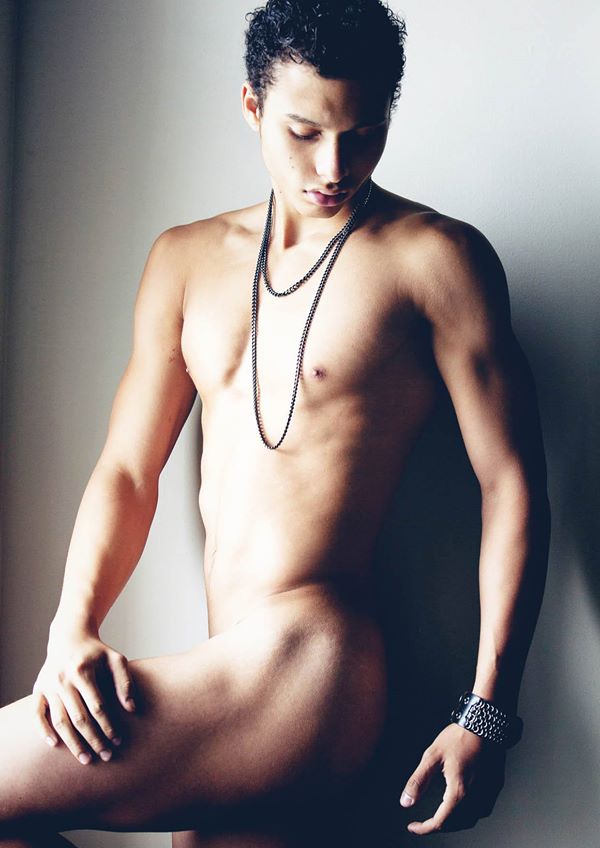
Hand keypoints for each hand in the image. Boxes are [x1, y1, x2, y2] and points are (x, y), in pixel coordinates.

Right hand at [32, 621, 136, 764]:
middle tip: (106, 756)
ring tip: (86, 759)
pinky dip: (43, 731)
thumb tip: (132, 708)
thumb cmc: (96, 653)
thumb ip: (125, 682)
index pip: (97, 707)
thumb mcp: (116, 659)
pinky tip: (54, 745)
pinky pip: (37, 714)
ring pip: (59, 721)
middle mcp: (63, 679)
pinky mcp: (38, 690)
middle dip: (93, 740)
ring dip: (72, 743)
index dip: (108, 726)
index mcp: (83, 671)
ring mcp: (48, 686)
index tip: (117, 741)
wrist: (69, 637)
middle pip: (79, 718)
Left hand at [399, 723, 506, 833]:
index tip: (412, 827)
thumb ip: (418, 781)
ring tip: (436, 817)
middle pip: (455, 824)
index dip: (424, 828)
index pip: (440, 821)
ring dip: (452, 822)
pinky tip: (457, 807)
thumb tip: (406, 802)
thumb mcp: (431, 756)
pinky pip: (480, 810)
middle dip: (437, 826)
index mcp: (458, 791)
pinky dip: (466, 814)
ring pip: (469, 819)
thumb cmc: (457, 737)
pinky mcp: (492, 787)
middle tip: (421, 823)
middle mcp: (474, 796)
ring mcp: (486, 792)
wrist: (481, 723)